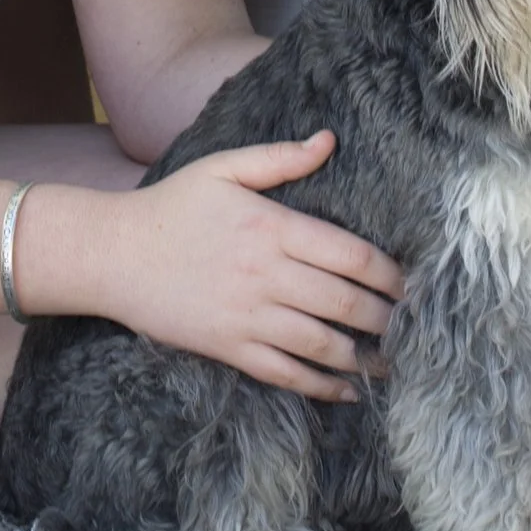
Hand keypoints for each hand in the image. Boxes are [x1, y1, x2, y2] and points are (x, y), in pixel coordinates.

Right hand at [82, 131, 405, 402]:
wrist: (114, 255)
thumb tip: (329, 140)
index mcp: (272, 227)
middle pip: (344, 302)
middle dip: (386, 317)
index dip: (389, 273)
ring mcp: (247, 316)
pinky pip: (284, 373)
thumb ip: (280, 158)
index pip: (350, 254)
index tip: (412, 283)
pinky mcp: (228, 348)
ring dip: (364, 356)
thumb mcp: (224, 168)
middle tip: (415, 325)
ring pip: (321, 343)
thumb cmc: (173, 206)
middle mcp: (266, 275)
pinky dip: (320, 385)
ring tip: (395, 361)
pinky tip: (347, 389)